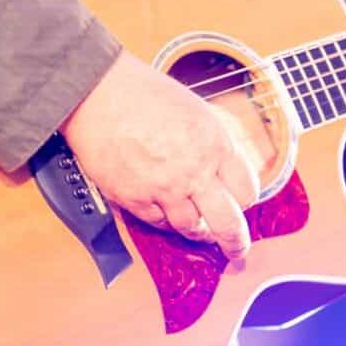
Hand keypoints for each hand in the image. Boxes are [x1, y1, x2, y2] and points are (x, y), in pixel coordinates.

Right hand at [60, 51, 259, 259]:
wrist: (98, 93)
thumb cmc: (144, 94)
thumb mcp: (196, 112)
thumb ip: (212, 144)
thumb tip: (223, 168)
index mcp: (215, 145)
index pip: (247, 191)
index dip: (246, 199)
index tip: (241, 203)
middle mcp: (195, 172)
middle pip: (228, 223)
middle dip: (236, 243)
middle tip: (237, 252)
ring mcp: (165, 189)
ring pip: (192, 228)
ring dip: (196, 231)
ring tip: (197, 230)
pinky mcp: (135, 199)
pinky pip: (157, 223)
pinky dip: (163, 221)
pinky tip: (163, 211)